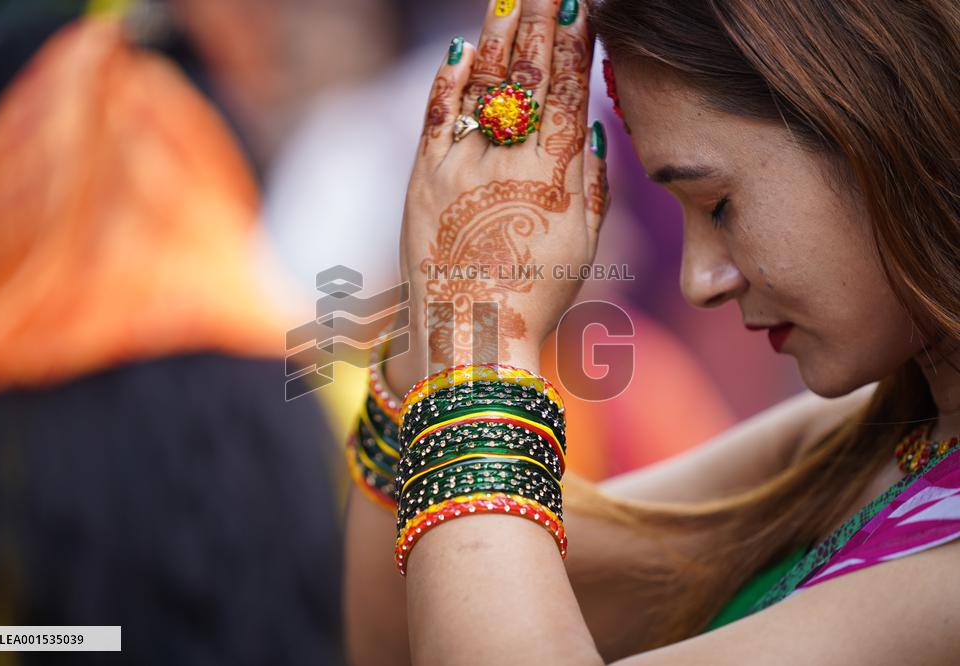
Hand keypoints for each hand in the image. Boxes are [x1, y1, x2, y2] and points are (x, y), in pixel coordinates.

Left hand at [388, 0, 608, 392]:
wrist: (470, 336)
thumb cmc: (536, 296)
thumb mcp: (584, 245)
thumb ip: (591, 183)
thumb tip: (588, 127)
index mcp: (554, 178)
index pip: (567, 93)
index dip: (574, 45)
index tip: (579, 7)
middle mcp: (507, 164)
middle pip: (525, 78)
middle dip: (537, 24)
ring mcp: (459, 169)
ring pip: (482, 88)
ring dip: (496, 39)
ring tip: (509, 0)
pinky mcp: (422, 181)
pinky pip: (436, 118)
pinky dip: (449, 82)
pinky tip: (462, 50)